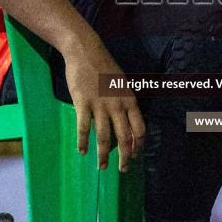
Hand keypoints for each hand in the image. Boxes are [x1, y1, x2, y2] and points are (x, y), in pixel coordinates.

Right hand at [62, 36, 144, 171]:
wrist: (85, 51)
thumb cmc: (104, 67)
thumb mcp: (121, 84)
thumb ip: (124, 103)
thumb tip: (124, 122)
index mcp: (130, 100)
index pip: (139, 129)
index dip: (138, 145)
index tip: (135, 156)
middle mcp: (118, 105)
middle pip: (125, 137)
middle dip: (125, 157)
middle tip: (123, 169)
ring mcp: (100, 105)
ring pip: (105, 137)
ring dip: (103, 154)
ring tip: (101, 167)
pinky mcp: (83, 103)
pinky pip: (84, 128)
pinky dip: (83, 141)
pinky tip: (81, 151)